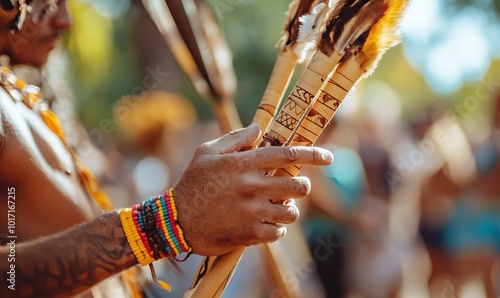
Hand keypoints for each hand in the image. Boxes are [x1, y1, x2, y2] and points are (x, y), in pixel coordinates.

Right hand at [172, 124, 332, 255]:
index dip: (313, 154)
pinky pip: (278, 232)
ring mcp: (252, 211)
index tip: (329, 157)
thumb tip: (259, 129)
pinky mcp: (249, 234)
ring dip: (287, 210)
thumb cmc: (192, 183)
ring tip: (275, 207)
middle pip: (298, 186)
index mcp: (244, 163)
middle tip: (292, 188)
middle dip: (301, 187)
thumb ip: (235, 138)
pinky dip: (275, 228)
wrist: (175, 221)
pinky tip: (264, 223)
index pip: (288, 155)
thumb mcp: (206, 152)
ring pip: (291, 212)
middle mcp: (252, 186)